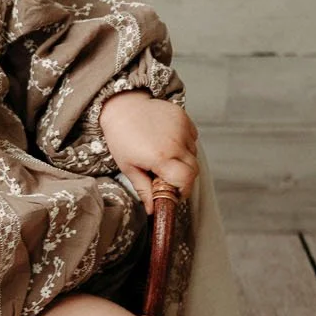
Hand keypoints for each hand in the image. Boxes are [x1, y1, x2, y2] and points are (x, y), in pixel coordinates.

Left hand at [98, 91, 197, 208]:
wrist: (122, 105)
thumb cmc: (121, 137)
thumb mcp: (128, 167)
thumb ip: (143, 189)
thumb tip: (152, 209)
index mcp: (160, 157)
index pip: (186, 180)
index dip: (182, 191)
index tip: (173, 194)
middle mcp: (175, 143)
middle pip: (193, 170)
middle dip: (183, 179)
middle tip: (166, 178)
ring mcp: (182, 128)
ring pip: (193, 154)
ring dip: (183, 161)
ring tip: (163, 156)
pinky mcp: (184, 118)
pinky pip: (192, 138)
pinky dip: (184, 145)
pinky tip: (167, 142)